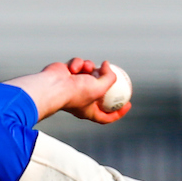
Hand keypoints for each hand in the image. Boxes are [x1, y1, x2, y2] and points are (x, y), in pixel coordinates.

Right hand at [4, 59, 131, 123]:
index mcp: (89, 111)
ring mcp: (74, 86)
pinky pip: (78, 64)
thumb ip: (110, 77)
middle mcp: (82, 100)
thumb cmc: (75, 92)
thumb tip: (108, 66)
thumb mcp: (100, 88)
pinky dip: (77, 64)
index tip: (129, 103)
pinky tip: (73, 67)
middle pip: (99, 91)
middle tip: (114, 73)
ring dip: (90, 67)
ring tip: (86, 68)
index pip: (107, 116)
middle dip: (106, 81)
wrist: (53, 86)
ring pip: (90, 72)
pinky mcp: (67, 74)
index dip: (119, 112)